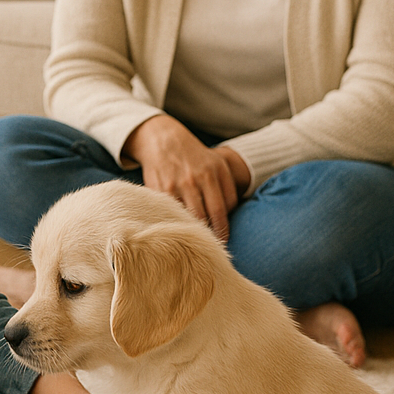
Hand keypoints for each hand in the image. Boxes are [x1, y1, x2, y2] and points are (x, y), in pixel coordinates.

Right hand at [122, 115, 243, 240]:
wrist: (164, 142)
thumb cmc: (195, 158)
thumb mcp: (217, 164)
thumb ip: (227, 188)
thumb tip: (232, 219)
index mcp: (216, 171)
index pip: (225, 208)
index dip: (224, 228)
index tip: (223, 241)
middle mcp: (198, 177)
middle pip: (210, 216)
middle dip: (212, 236)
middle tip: (212, 251)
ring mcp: (179, 184)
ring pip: (191, 218)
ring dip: (195, 234)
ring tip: (196, 245)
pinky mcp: (161, 190)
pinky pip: (172, 213)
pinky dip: (176, 225)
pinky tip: (178, 232)